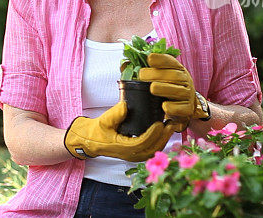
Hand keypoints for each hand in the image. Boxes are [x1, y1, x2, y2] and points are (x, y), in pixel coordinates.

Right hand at [63, 101, 182, 161]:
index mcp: (123, 148)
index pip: (143, 142)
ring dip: (164, 139)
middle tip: (171, 123)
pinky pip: (151, 150)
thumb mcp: (104, 120)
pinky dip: (159, 142)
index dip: (153, 134)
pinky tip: (164, 132)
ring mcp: (134, 157)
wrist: (90, 141)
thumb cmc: (97, 131)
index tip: (160, 123)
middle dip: (164, 136)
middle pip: (153, 148)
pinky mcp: (136, 154)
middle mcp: (130, 155)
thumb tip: (126, 105)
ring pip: (154, 151)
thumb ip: (115, 113)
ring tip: (170, 126)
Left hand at [138, 53, 209, 127]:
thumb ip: (145, 70)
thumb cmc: (167, 89)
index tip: (149, 58)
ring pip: (178, 91)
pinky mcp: (187, 109)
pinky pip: (181, 108)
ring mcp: (187, 95)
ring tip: (152, 88)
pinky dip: (173, 107)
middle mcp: (185, 81)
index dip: (160, 59)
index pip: (171, 62)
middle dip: (158, 74)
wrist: (183, 107)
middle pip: (174, 76)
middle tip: (142, 75)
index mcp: (178, 70)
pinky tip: (164, 106)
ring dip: (165, 89)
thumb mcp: (159, 77)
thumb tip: (125, 65)